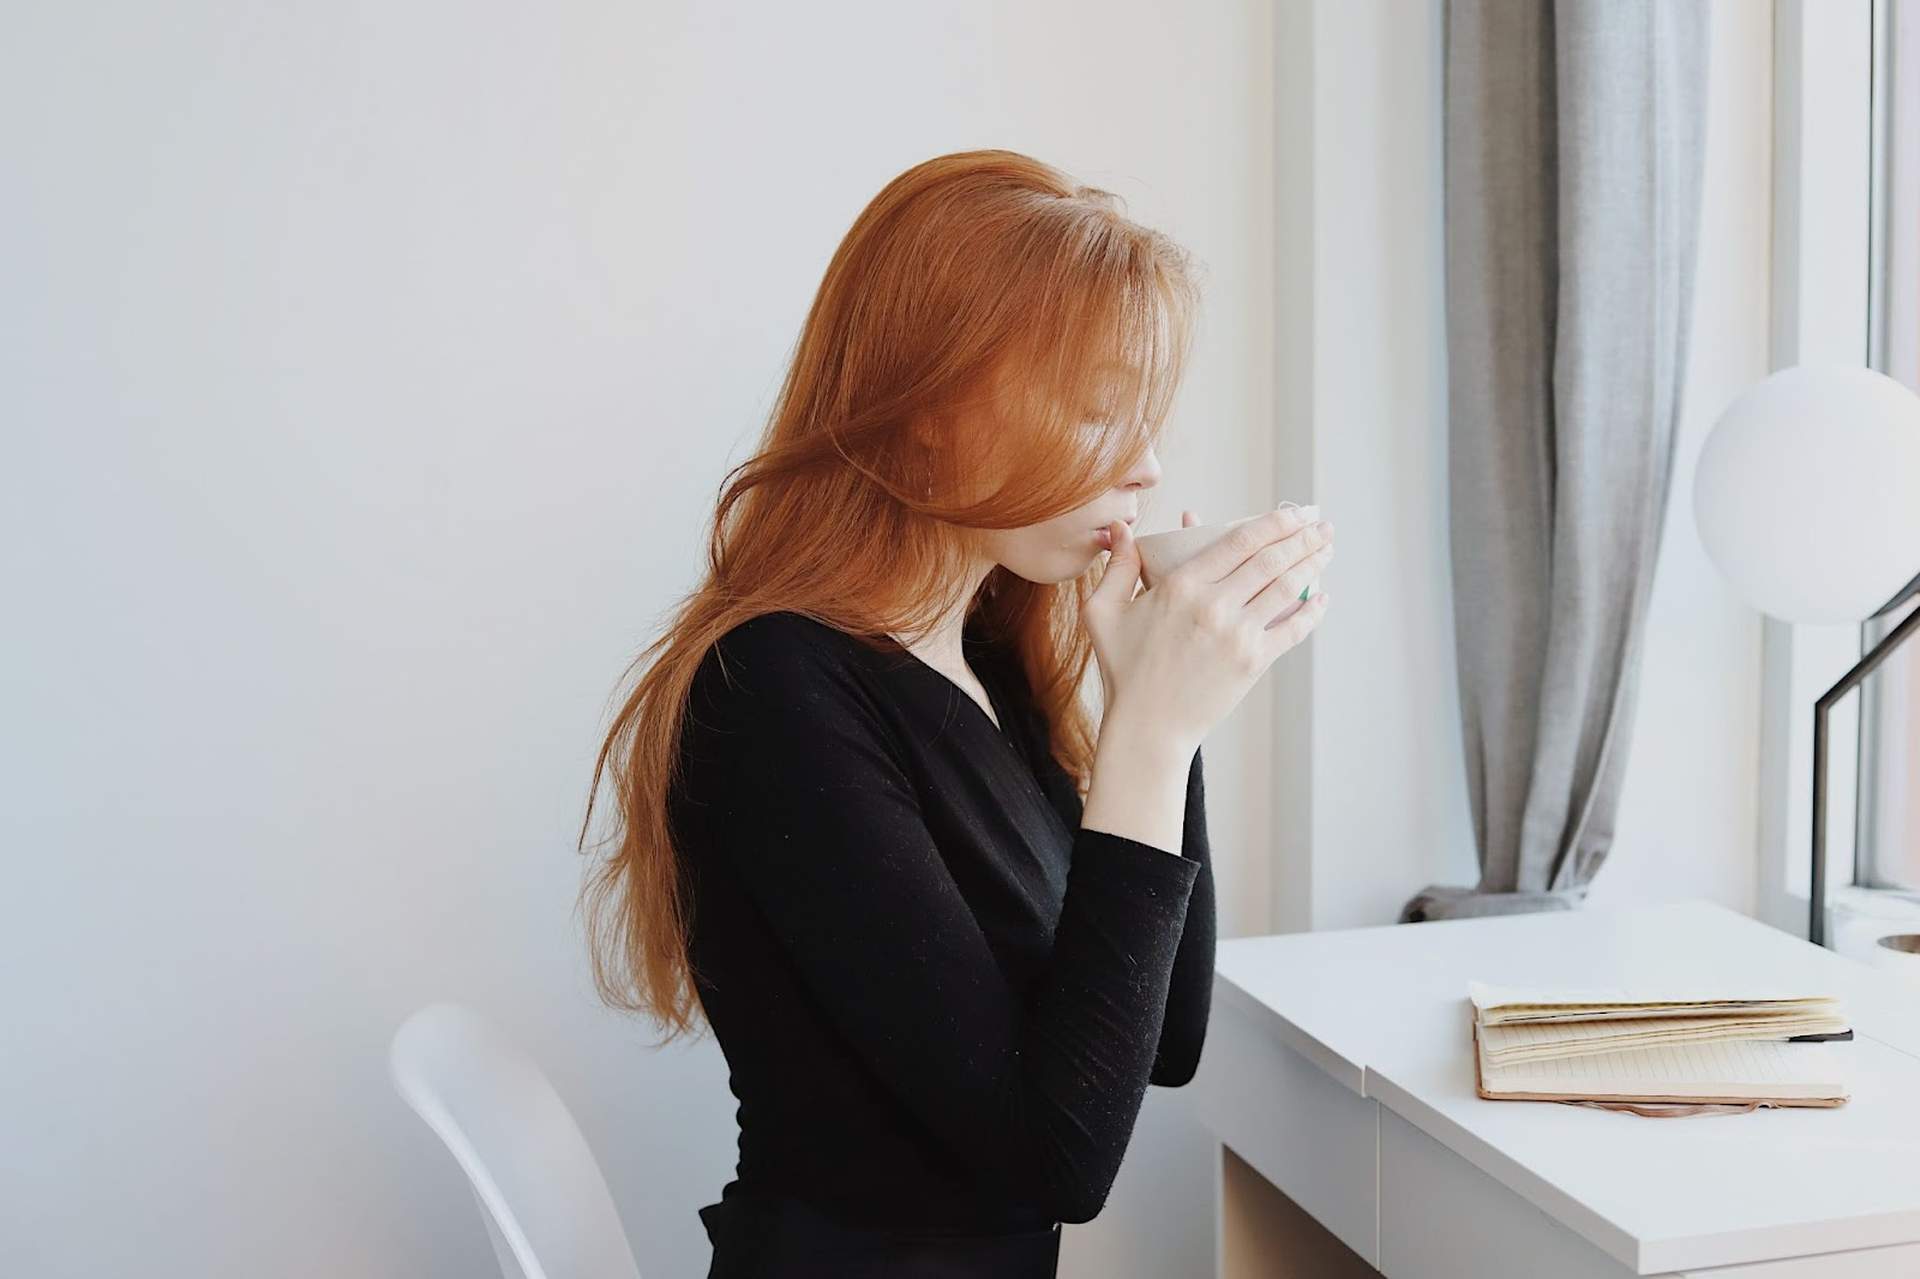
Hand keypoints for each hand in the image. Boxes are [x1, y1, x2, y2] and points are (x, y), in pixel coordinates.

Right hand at [1084, 504, 1333, 753]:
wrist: (1147, 727)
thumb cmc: (1123, 669)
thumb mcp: (1104, 613)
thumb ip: (1117, 567)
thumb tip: (1120, 528)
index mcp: (1181, 586)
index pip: (1239, 541)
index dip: (1274, 522)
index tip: (1295, 511)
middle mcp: (1214, 606)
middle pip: (1271, 560)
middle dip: (1303, 536)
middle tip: (1321, 523)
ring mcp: (1237, 635)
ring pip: (1286, 588)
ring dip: (1312, 563)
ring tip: (1327, 547)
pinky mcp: (1253, 663)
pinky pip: (1293, 630)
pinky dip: (1313, 611)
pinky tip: (1322, 596)